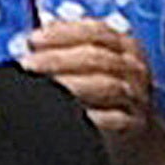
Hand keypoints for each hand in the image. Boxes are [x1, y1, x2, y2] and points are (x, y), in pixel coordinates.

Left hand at [21, 17, 163, 157]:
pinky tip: (67, 113)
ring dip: (70, 85)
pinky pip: (113, 118)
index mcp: (125, 47)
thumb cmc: (104, 94)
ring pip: (106, 85)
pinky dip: (91, 115)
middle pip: (97, 57)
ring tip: (42, 89)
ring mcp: (136, 95)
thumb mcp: (92, 65)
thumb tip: (36, 37)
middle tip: (28, 65)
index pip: (97, 31)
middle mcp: (134, 69)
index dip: (63, 33)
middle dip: (57, 59)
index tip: (34, 39)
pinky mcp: (134, 123)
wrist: (134, 133)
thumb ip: (69, 46)